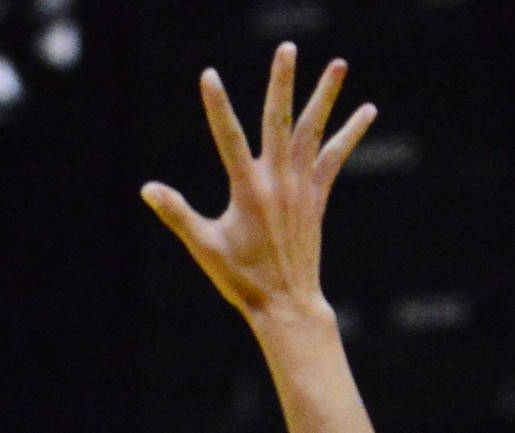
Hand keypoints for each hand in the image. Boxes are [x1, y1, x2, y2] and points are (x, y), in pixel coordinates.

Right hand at [141, 44, 374, 321]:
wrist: (285, 302)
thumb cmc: (241, 279)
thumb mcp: (204, 247)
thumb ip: (177, 214)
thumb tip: (147, 189)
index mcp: (247, 190)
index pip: (228, 137)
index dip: (216, 106)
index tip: (209, 76)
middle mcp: (277, 181)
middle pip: (279, 120)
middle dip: (281, 83)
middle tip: (286, 48)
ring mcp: (301, 187)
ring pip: (314, 131)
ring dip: (326, 96)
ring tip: (339, 63)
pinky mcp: (317, 197)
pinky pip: (336, 157)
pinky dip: (350, 133)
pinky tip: (367, 110)